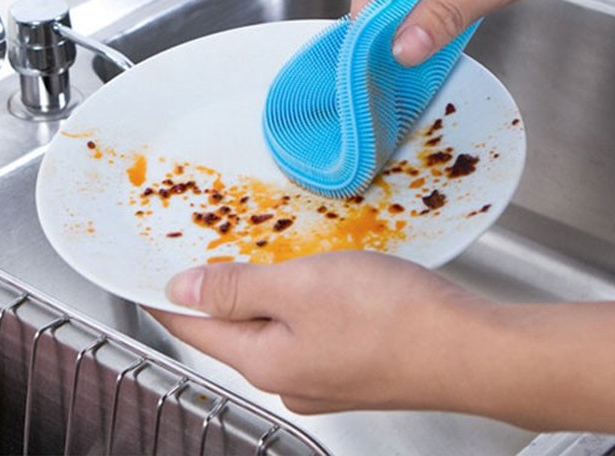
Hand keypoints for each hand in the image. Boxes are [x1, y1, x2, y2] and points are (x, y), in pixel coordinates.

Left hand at [149, 251, 614, 444]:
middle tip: (210, 240)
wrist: (468, 348)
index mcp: (264, 359)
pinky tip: (317, 272)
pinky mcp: (356, 360)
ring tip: (262, 248)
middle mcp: (289, 375)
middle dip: (219, 283)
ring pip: (276, 323)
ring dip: (264, 287)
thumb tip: (183, 287)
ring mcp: (325, 372)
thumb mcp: (302, 287)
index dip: (167, 291)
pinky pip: (310, 324)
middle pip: (235, 326)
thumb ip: (239, 287)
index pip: (194, 323)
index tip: (147, 263)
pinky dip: (302, 296)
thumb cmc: (390, 317)